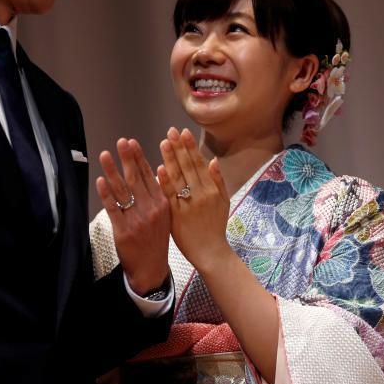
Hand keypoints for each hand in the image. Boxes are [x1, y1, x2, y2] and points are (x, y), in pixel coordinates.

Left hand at [96, 138, 170, 294]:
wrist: (151, 268)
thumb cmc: (156, 240)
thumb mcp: (165, 216)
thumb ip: (158, 195)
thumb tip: (152, 170)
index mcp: (162, 204)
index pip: (149, 176)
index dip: (140, 158)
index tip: (132, 143)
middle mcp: (151, 209)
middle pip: (136, 179)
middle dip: (127, 158)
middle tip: (120, 141)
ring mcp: (137, 219)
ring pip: (123, 191)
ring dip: (112, 171)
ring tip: (105, 155)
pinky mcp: (124, 230)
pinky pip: (113, 209)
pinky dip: (106, 194)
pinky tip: (100, 181)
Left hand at [157, 127, 232, 272]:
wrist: (210, 252)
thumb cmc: (216, 227)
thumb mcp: (224, 202)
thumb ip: (218, 180)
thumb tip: (213, 160)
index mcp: (211, 189)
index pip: (199, 163)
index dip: (190, 147)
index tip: (183, 132)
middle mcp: (201, 194)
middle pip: (188, 166)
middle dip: (179, 147)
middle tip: (170, 131)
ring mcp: (188, 204)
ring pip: (178, 178)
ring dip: (170, 159)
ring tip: (164, 142)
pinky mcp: (176, 215)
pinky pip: (170, 196)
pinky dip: (165, 182)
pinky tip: (160, 168)